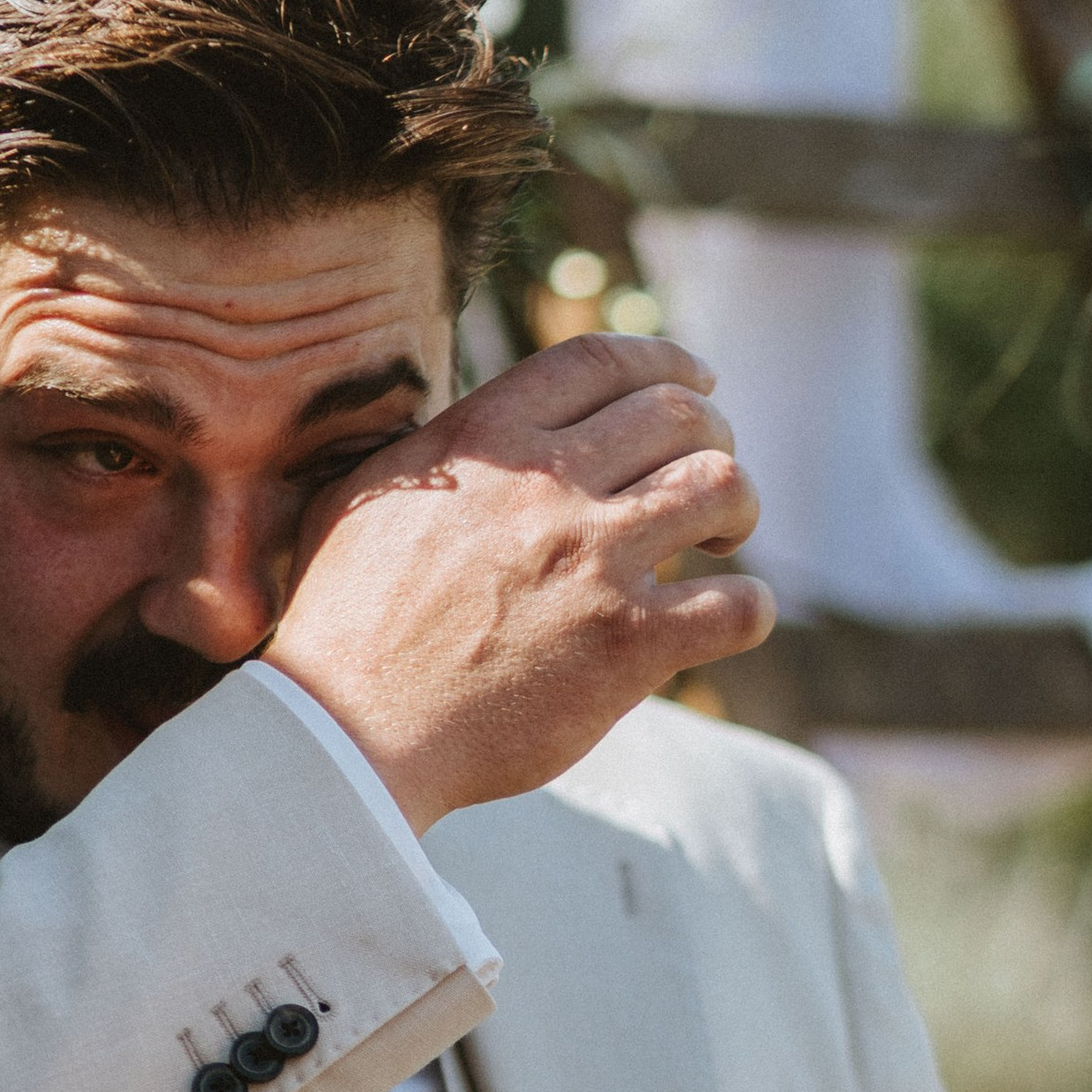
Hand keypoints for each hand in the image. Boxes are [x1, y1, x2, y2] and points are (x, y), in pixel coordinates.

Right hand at [266, 334, 772, 830]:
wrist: (349, 732)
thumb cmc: (343, 625)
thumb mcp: (360, 496)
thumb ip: (429, 454)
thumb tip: (461, 430)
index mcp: (486, 439)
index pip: (602, 360)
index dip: (667, 362)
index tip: (696, 384)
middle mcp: (546, 484)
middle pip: (679, 413)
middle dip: (714, 433)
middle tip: (708, 477)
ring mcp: (592, 561)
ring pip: (722, 485)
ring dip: (739, 507)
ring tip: (722, 540)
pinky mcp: (626, 644)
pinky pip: (738, 606)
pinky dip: (749, 607)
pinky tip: (728, 618)